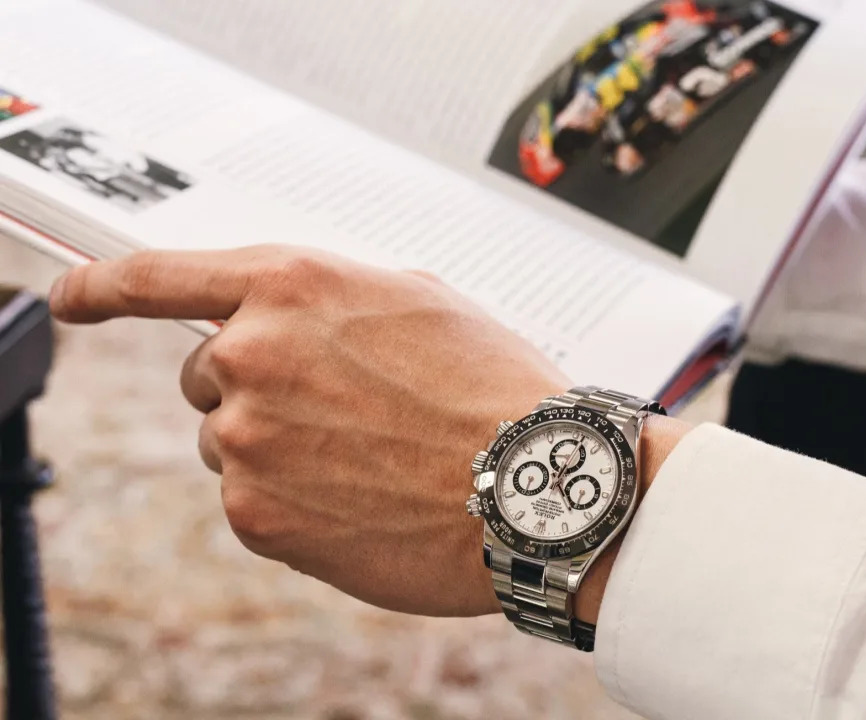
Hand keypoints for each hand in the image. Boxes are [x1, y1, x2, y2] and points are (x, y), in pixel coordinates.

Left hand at [49, 245, 569, 616]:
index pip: (160, 277)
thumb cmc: (493, 389)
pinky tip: (362, 497)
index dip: (104, 287)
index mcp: (292, 287)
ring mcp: (248, 440)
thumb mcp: (415, 301)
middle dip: (258, 386)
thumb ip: (328, 299)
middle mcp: (253, 356)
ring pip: (232, 442)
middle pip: (208, 374)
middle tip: (341, 409)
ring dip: (282, 447)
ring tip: (369, 458)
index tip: (71, 299)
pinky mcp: (257, 515)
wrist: (534, 487)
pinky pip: (252, 500)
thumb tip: (290, 318)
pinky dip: (295, 501)